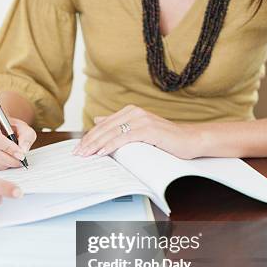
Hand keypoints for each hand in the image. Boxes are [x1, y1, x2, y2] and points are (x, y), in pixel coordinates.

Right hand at [0, 112, 35, 169]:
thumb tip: (22, 150)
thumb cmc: (11, 128)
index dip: (8, 149)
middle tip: (19, 162)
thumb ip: (26, 137)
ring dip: (2, 164)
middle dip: (7, 159)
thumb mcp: (23, 128)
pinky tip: (3, 164)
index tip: (20, 155)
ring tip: (12, 163)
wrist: (1, 129)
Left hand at [74, 105, 204, 159]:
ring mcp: (141, 119)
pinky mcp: (148, 129)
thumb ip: (119, 125)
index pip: (103, 125)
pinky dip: (111, 146)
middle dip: (89, 142)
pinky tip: (101, 153)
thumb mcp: (138, 130)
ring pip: (111, 133)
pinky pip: (124, 138)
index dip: (89, 137)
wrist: (189, 140)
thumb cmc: (165, 139)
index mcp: (129, 111)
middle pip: (104, 128)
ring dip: (96, 145)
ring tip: (85, 155)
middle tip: (77, 154)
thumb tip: (98, 120)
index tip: (78, 149)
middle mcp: (134, 112)